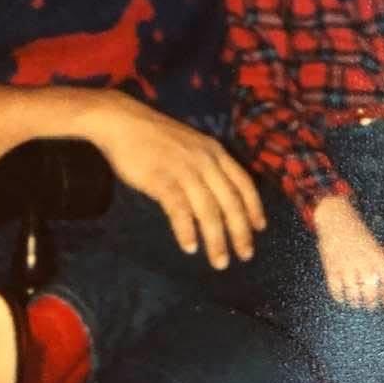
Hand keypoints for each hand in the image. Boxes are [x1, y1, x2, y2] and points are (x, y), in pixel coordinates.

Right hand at [82, 90, 265, 269]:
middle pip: (230, 202)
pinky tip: (190, 247)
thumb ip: (207, 166)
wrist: (123, 121)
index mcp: (216, 152)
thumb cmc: (156, 137)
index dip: (254, 208)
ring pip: (208, 210)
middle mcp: (206, 161)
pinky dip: (186, 230)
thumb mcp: (192, 145)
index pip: (244, 183)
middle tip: (245, 256)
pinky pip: (179, 209)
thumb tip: (218, 196)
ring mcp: (184, 170)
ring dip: (216, 239)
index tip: (260, 229)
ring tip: (219, 262)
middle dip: (240, 232)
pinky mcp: (161, 179)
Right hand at [313, 195, 383, 310]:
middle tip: (372, 306)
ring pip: (354, 294)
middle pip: (371, 292)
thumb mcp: (373, 245)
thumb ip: (380, 263)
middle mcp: (362, 262)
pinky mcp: (331, 268)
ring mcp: (345, 266)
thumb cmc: (358, 233)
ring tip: (358, 304)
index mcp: (376, 255)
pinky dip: (340, 298)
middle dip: (372, 303)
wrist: (336, 218)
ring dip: (357, 303)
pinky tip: (343, 299)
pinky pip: (336, 290)